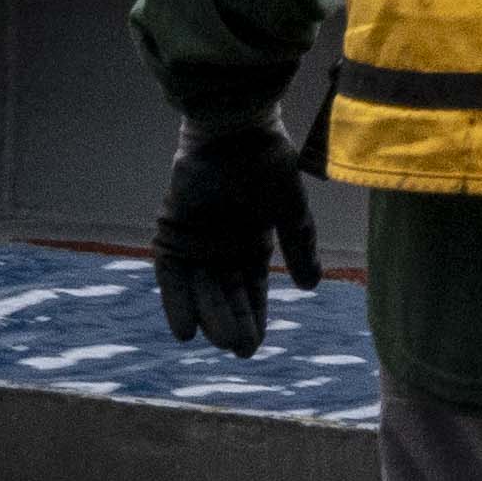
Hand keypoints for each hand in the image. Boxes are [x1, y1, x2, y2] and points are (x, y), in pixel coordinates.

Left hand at [150, 105, 322, 359]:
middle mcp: (222, 247)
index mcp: (252, 243)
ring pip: (201, 290)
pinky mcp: (172, 234)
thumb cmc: (268, 163)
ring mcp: (196, 242)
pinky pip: (171, 276)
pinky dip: (176, 302)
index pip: (251, 291)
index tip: (253, 348)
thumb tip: (310, 287)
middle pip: (226, 295)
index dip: (253, 318)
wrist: (234, 130)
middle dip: (232, 323)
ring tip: (218, 342)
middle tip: (240, 350)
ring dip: (208, 316)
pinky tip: (184, 330)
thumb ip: (299, 246)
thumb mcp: (291, 209)